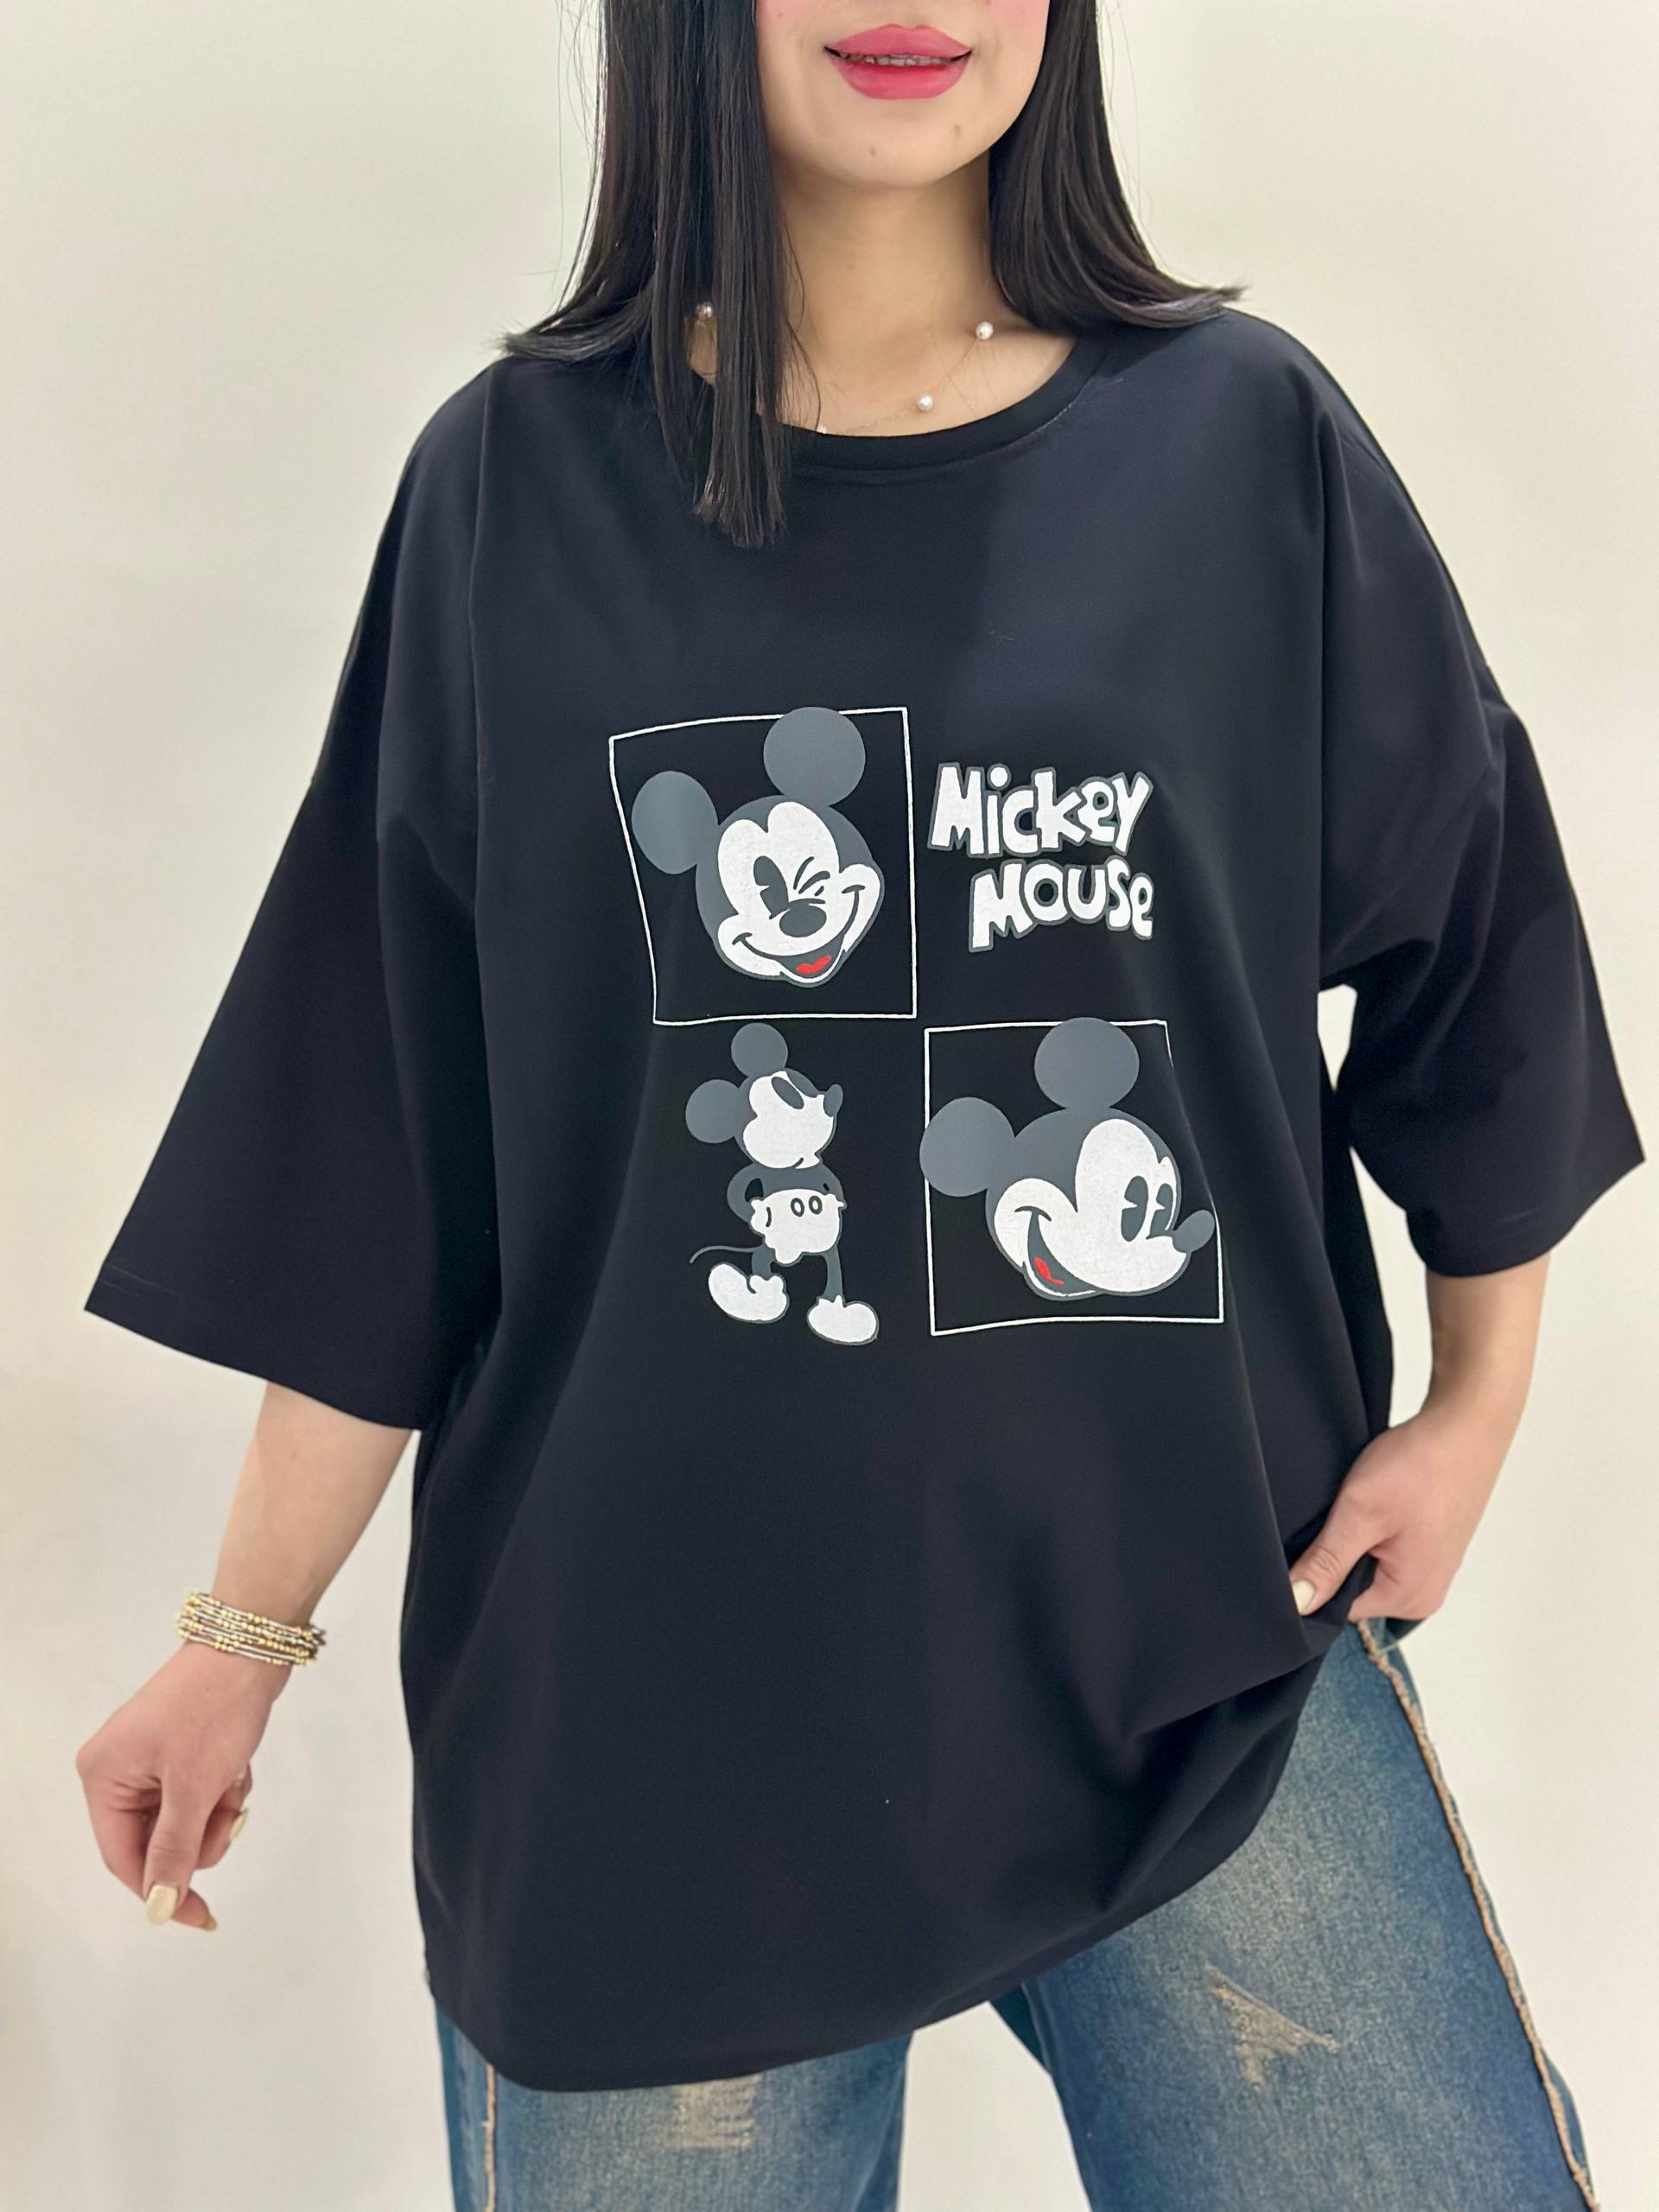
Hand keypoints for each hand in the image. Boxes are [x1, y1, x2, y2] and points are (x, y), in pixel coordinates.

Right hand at [76, 1639, 285, 1928]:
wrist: (252, 1645)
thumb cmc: (214, 1708)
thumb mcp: (193, 1789)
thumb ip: (174, 1852)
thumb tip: (159, 1907)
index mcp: (103, 1776)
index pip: (122, 1857)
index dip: (160, 1892)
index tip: (200, 1916)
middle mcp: (117, 1769)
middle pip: (155, 1841)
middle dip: (200, 1835)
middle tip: (230, 1815)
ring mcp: (148, 1758)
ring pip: (183, 1821)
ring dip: (216, 1811)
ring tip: (235, 1780)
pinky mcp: (179, 1750)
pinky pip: (199, 1795)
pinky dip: (223, 1790)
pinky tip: (239, 1766)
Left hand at [1287, 1398, 1510, 1623]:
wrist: (1465, 1428)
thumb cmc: (1421, 1466)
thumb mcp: (1359, 1512)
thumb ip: (1326, 1562)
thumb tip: (1297, 1602)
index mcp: (1408, 1597)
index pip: (1336, 1608)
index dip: (1313, 1575)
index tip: (1308, 1541)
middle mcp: (1423, 1595)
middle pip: (1352, 1590)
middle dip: (1336, 1556)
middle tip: (1340, 1517)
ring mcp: (1430, 1572)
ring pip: (1367, 1568)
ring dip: (1355, 1541)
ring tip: (1363, 1508)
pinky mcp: (1430, 1550)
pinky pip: (1386, 1554)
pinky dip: (1373, 1532)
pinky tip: (1377, 1506)